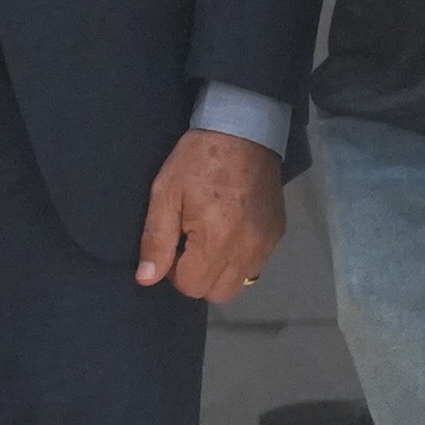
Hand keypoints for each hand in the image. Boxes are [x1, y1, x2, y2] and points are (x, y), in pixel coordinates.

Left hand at [135, 128, 282, 303]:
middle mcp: (247, 248)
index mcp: (216, 239)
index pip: (192, 286)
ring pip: (239, 283)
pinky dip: (239, 259)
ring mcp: (267, 243)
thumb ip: (156, 240)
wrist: (243, 130)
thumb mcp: (165, 194)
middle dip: (198, 277)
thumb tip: (146, 279)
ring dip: (220, 271)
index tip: (174, 243)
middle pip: (218, 293)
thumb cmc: (197, 160)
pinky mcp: (278, 234)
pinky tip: (229, 230)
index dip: (175, 271)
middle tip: (190, 243)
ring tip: (210, 237)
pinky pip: (255, 265)